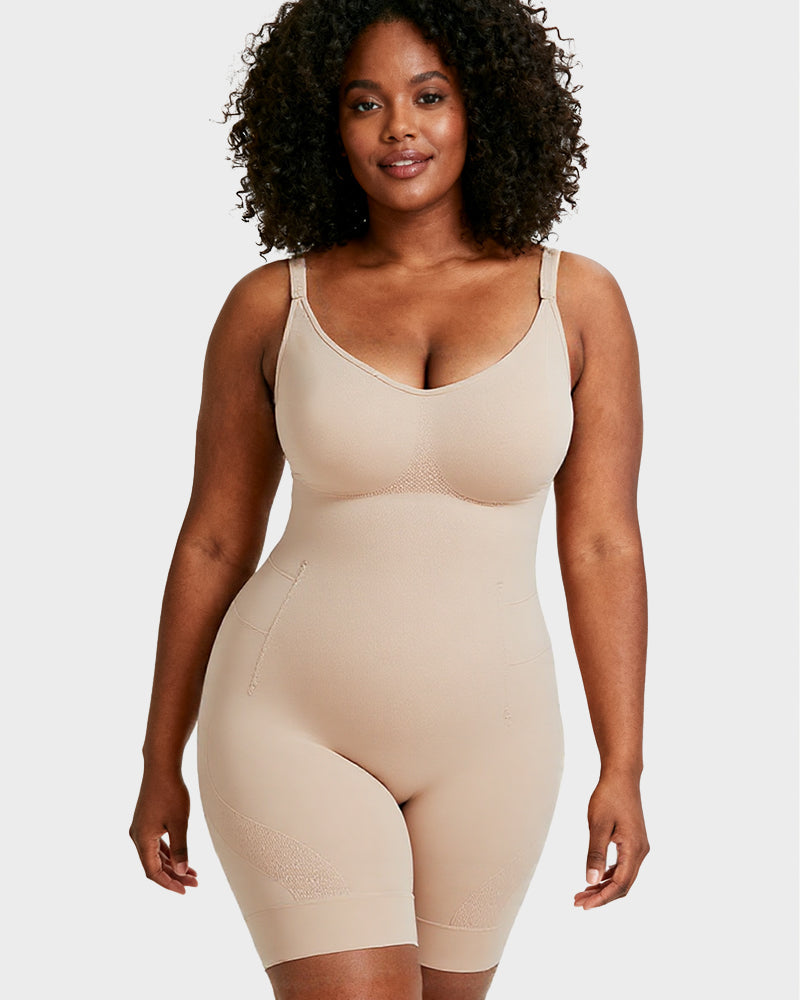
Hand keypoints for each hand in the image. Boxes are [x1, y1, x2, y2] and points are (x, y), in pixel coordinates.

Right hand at [130, 768, 198, 893]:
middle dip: (174, 875)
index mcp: (142, 839)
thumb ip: (181, 849)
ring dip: (172, 865)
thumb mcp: (179, 823)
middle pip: (154, 865)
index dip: (168, 883)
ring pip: (156, 855)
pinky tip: (181, 857)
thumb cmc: (170, 792)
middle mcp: (137, 836)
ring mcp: (141, 828)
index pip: (153, 872)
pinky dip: (169, 853)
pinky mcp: (146, 821)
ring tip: (192, 873)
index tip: (184, 890)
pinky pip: (156, 844)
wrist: (161, 767)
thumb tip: (182, 872)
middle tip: (194, 883)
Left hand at [573, 771, 648, 908]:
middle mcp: (640, 851)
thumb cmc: (609, 796)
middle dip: (601, 896)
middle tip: (578, 902)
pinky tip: (595, 877)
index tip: (583, 905)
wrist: (622, 776)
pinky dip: (609, 875)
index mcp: (634, 850)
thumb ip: (595, 853)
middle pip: (623, 885)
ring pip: (623, 876)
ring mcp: (639, 847)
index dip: (601, 898)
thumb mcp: (598, 825)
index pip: (620, 885)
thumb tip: (590, 881)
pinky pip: (623, 866)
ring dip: (604, 886)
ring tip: (582, 893)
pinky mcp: (634, 841)